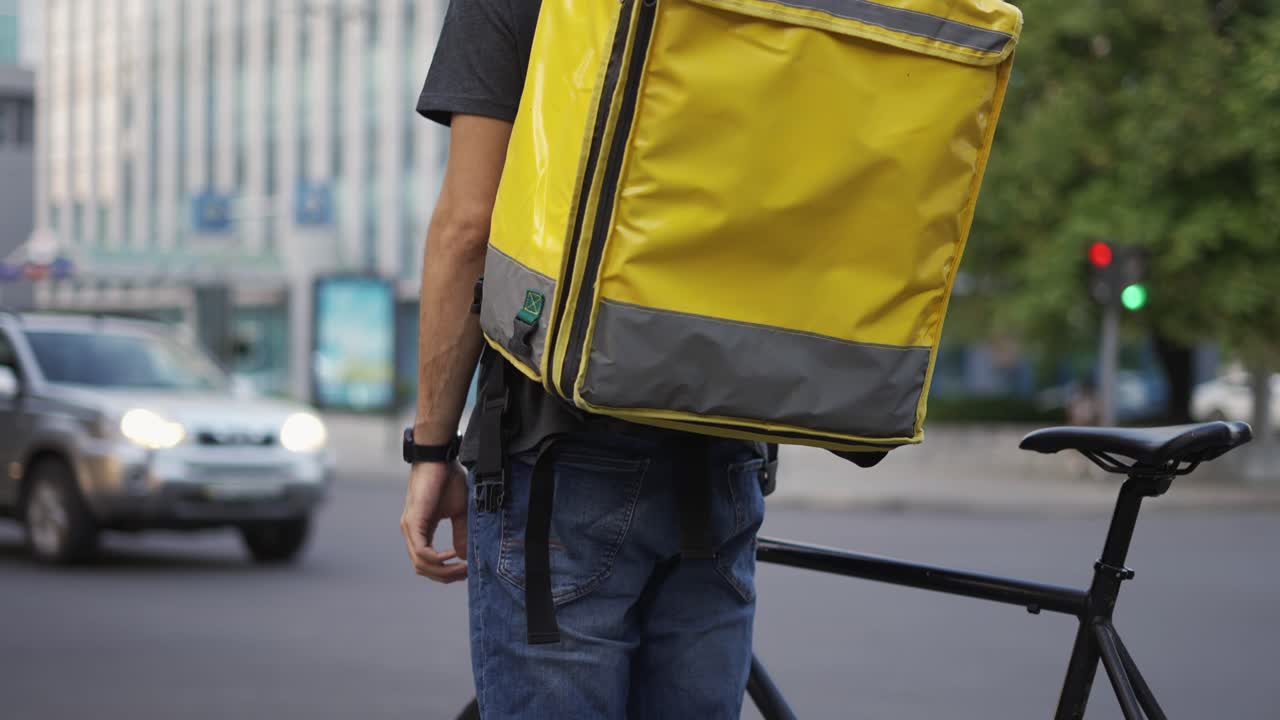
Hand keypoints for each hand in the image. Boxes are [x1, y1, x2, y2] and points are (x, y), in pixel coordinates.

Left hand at [400, 460, 468, 582]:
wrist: (439, 458)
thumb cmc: (448, 479)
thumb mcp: (459, 512)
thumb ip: (460, 534)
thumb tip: (463, 557)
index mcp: (421, 530)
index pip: (427, 562)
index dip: (446, 572)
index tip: (467, 571)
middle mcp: (411, 532)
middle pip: (423, 568)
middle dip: (446, 576)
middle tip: (467, 573)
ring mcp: (410, 528)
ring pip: (421, 564)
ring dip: (443, 570)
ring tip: (463, 566)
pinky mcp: (413, 522)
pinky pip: (422, 552)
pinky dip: (438, 559)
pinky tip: (453, 555)